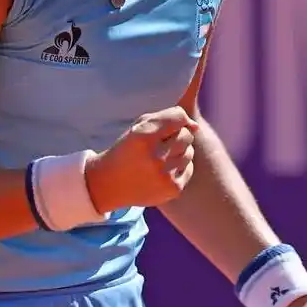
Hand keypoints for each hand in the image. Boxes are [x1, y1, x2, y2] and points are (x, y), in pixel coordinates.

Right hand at [84, 107, 198, 212]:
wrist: (109, 183)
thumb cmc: (128, 149)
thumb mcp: (138, 126)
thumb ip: (168, 117)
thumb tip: (196, 126)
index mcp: (143, 136)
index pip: (179, 117)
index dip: (176, 118)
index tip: (168, 125)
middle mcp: (156, 157)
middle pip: (187, 135)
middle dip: (178, 135)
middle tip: (161, 143)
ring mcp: (165, 176)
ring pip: (190, 151)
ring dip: (178, 151)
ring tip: (161, 157)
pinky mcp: (173, 189)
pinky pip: (189, 168)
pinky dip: (179, 166)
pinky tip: (163, 170)